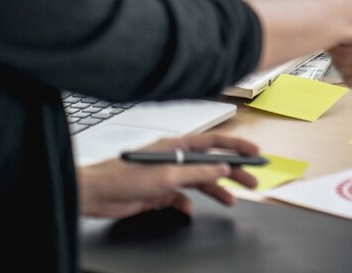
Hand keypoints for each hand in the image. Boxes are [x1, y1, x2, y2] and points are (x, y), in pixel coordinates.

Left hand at [78, 134, 259, 218]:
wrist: (96, 193)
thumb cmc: (123, 175)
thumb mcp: (168, 175)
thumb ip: (197, 172)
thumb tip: (222, 167)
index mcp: (178, 145)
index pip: (214, 142)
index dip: (236, 146)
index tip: (254, 152)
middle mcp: (175, 158)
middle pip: (211, 163)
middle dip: (233, 171)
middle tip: (251, 180)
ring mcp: (167, 175)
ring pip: (199, 182)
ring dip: (215, 190)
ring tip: (231, 200)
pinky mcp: (159, 192)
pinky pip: (181, 197)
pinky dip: (188, 204)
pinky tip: (190, 209)